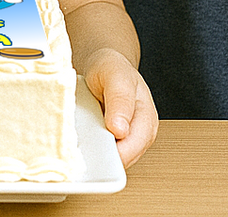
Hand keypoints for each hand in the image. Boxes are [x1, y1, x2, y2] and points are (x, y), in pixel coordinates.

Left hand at [81, 47, 157, 168]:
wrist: (104, 66)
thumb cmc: (111, 69)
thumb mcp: (115, 76)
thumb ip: (119, 100)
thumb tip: (121, 130)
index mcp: (146, 119)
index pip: (131, 149)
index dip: (111, 152)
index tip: (92, 148)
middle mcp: (140, 133)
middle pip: (121, 159)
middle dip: (102, 156)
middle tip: (81, 146)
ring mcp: (126, 139)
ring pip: (111, 160)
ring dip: (96, 154)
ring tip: (81, 142)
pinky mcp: (112, 141)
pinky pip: (103, 154)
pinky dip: (92, 150)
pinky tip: (83, 142)